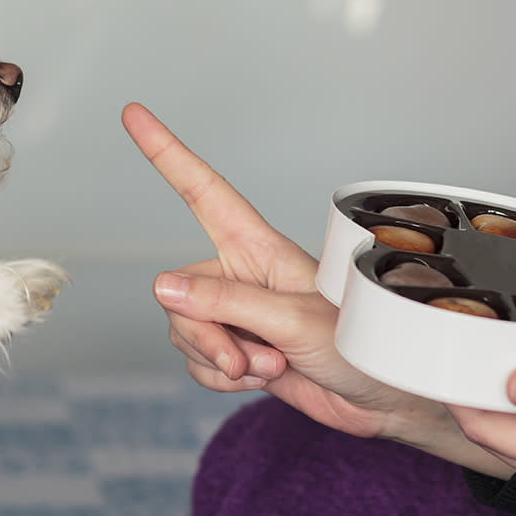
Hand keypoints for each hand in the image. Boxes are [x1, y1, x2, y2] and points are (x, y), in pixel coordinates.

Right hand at [121, 103, 512, 474]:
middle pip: (179, 293)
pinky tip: (260, 380)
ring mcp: (237, 315)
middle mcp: (241, 276)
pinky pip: (197, 362)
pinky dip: (221, 379)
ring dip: (218, 361)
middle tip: (246, 358)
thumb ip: (226, 304)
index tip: (134, 115)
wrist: (381, 401)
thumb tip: (163, 286)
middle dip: (204, 334)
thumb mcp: (293, 321)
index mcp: (259, 248)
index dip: (167, 153)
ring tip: (269, 367)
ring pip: (184, 331)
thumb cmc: (360, 345)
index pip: (203, 192)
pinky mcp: (237, 350)